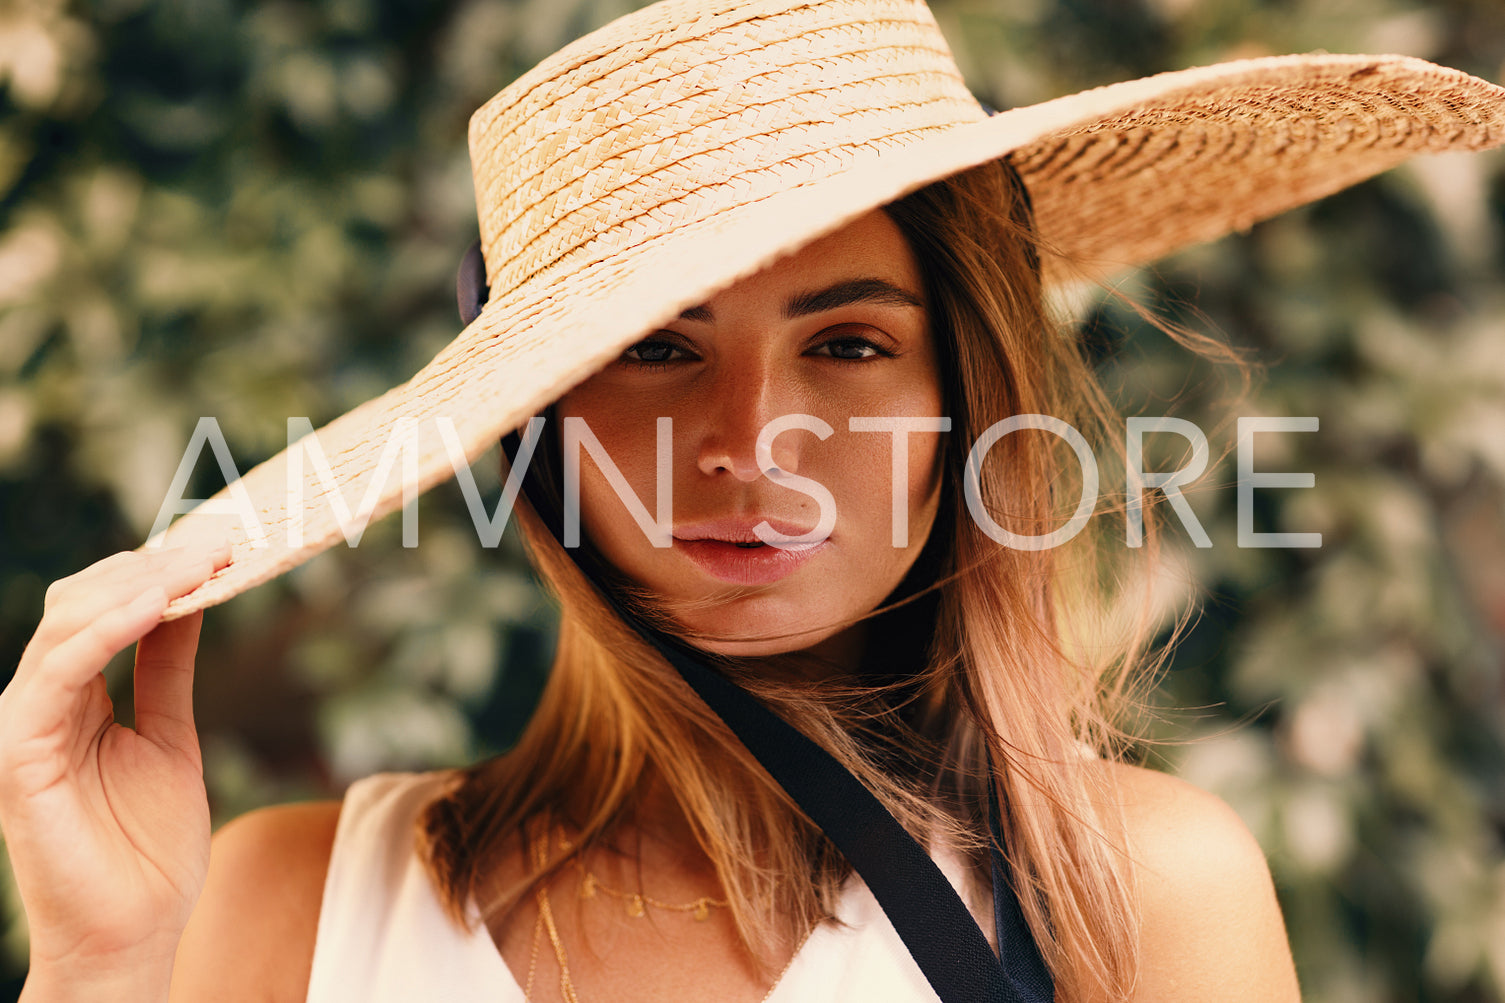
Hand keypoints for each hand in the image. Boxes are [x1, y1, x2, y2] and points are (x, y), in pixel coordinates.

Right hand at [0, 545, 229, 985]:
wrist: (134, 932)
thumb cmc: (149, 847)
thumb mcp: (173, 734)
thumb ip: (169, 669)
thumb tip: (191, 598)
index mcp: (73, 697)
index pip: (102, 606)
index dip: (159, 569)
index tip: (223, 541)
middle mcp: (41, 703)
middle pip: (83, 602)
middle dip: (155, 565)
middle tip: (224, 540)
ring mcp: (23, 726)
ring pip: (67, 624)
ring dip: (140, 584)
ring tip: (202, 561)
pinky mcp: (19, 756)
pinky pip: (58, 673)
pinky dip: (106, 631)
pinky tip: (158, 605)